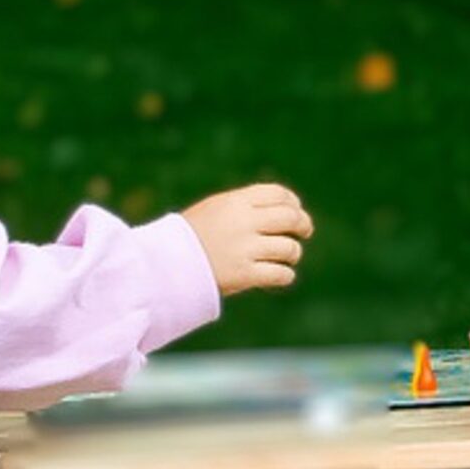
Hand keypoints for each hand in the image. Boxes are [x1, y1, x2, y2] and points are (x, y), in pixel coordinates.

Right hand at [182, 182, 313, 295]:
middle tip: (305, 231)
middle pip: (290, 217)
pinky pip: (280, 274)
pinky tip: (281, 275)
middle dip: (303, 224)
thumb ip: (244, 207)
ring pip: (289, 248)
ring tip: (288, 257)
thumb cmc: (189, 236)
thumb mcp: (213, 209)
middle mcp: (243, 222)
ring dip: (293, 253)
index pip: (278, 194)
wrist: (164, 263)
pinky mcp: (244, 274)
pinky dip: (285, 275)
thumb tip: (282, 208)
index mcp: (235, 202)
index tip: (295, 210)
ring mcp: (245, 248)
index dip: (293, 202)